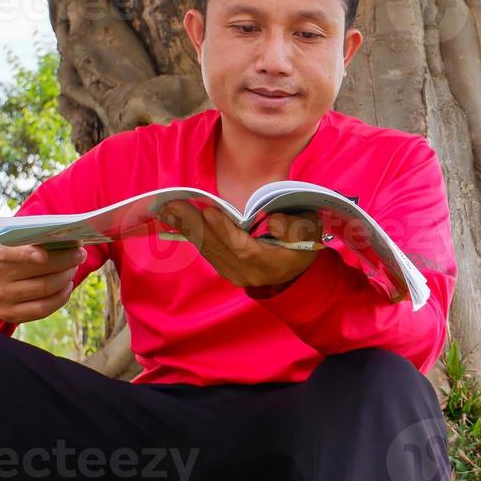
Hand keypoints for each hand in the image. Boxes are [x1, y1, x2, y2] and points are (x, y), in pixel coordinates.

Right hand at [0, 229, 86, 324]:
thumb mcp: (1, 237)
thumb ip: (23, 232)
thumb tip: (60, 232)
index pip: (7, 252)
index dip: (26, 253)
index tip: (44, 254)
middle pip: (38, 270)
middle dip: (66, 260)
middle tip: (79, 253)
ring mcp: (0, 298)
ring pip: (44, 289)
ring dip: (66, 277)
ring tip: (74, 267)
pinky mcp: (9, 315)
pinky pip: (42, 309)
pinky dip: (61, 297)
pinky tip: (67, 286)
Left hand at [158, 201, 321, 288]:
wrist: (297, 266)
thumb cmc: (304, 241)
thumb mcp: (311, 231)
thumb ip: (296, 227)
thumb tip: (273, 222)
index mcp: (273, 264)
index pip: (245, 250)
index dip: (227, 232)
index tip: (210, 211)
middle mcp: (250, 274)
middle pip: (220, 250)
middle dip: (195, 227)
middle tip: (174, 206)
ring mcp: (235, 275)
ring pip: (209, 251)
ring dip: (187, 229)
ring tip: (169, 209)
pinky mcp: (225, 270)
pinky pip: (207, 252)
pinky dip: (191, 234)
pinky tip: (177, 219)